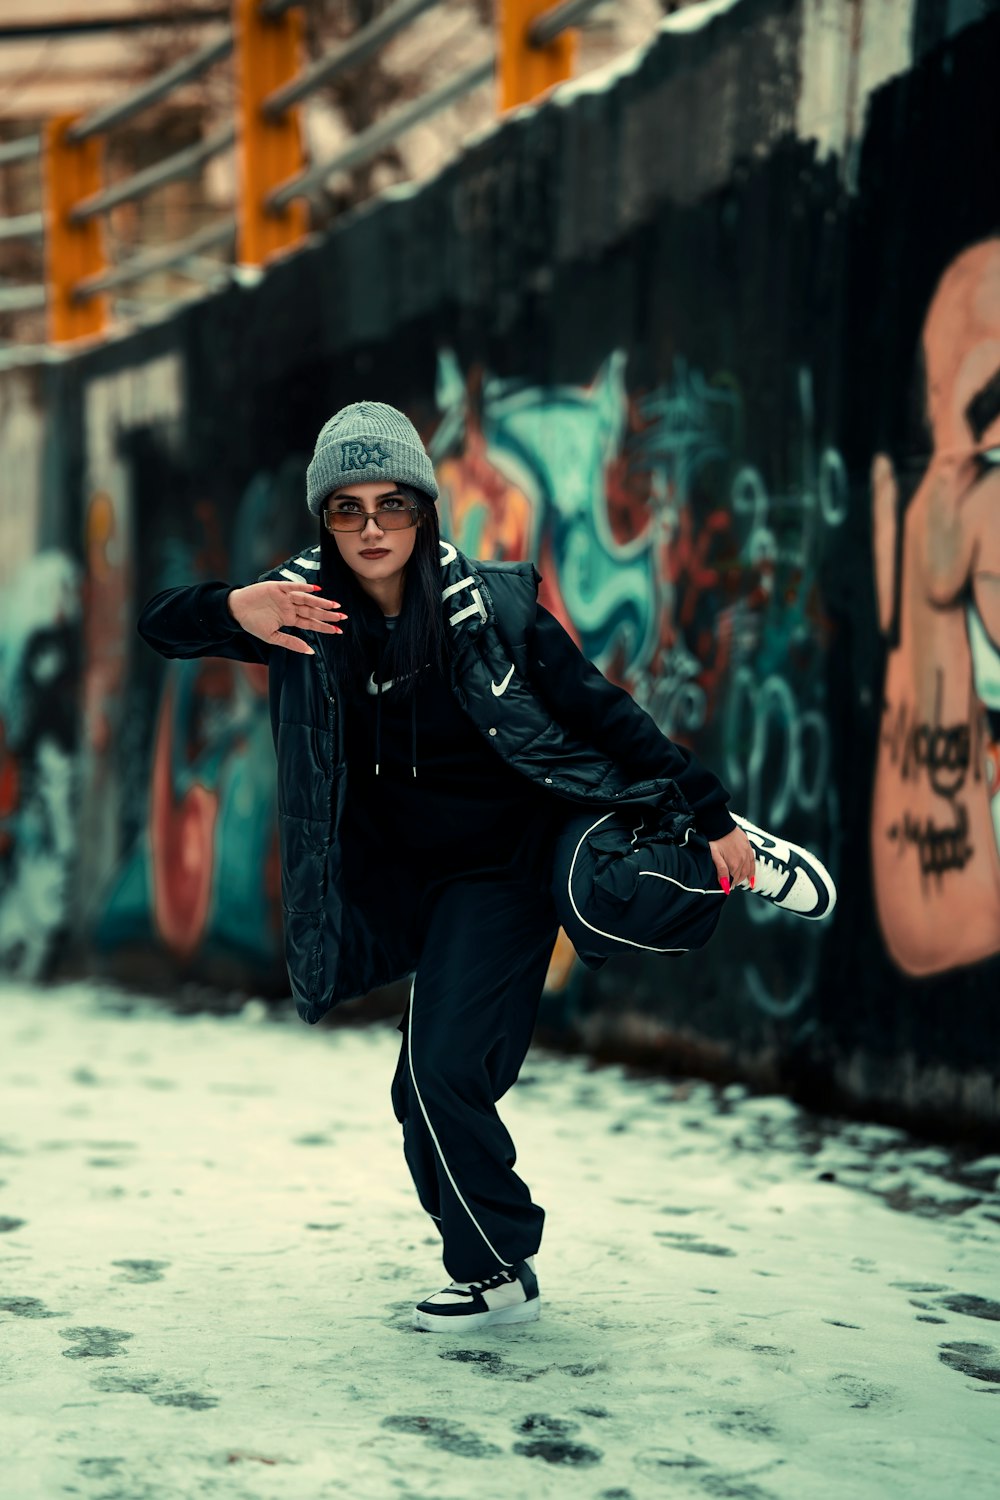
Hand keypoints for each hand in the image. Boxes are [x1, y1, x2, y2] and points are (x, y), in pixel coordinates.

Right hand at [227, 582, 345, 655]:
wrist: (236, 610)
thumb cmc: (252, 623)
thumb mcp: (272, 637)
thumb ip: (291, 643)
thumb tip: (310, 652)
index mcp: (290, 619)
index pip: (311, 623)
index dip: (324, 627)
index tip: (338, 630)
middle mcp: (290, 607)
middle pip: (312, 611)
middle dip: (327, 614)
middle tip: (343, 617)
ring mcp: (285, 597)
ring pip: (306, 599)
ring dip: (320, 602)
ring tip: (334, 605)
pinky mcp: (277, 588)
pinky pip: (292, 587)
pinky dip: (303, 588)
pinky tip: (316, 590)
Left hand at [707, 826, 754, 894]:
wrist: (720, 824)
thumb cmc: (715, 839)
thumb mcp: (714, 856)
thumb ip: (721, 871)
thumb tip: (725, 885)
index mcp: (734, 864)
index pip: (733, 880)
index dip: (728, 884)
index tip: (725, 887)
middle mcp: (743, 860)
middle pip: (740, 876)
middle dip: (735, 881)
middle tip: (730, 884)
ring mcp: (747, 853)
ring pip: (747, 871)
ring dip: (744, 878)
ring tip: (740, 882)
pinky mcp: (748, 847)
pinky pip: (752, 862)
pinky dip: (752, 871)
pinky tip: (752, 878)